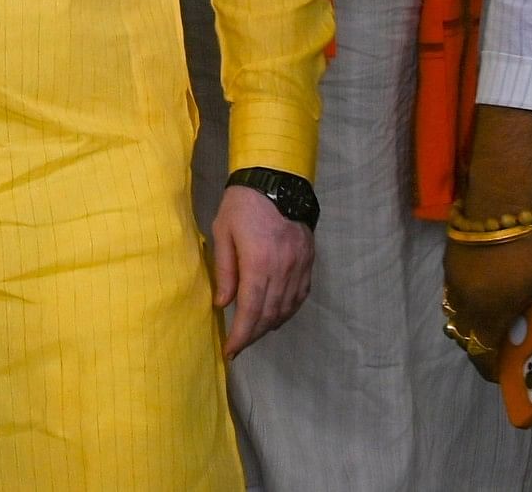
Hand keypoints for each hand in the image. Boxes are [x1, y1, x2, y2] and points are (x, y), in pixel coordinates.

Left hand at [211, 184, 313, 357]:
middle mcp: (284, 269)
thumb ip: (224, 271)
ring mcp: (300, 266)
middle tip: (238, 345)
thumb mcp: (223, 233)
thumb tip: (223, 304)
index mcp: (259, 262)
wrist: (276, 181)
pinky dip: (287, 310)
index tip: (230, 351)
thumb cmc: (242, 205)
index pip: (251, 309)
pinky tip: (275, 315)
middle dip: (253, 334)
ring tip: (252, 333)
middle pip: (270, 314)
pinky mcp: (309, 262)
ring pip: (287, 308)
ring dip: (269, 325)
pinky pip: (300, 296)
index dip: (241, 335)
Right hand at [443, 224, 531, 381]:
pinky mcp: (450, 263)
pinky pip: (454, 295)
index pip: (481, 355)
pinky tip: (487, 288)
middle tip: (505, 344)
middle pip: (465, 338)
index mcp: (488, 315)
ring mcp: (453, 282)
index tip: (506, 374)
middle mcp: (464, 304)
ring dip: (473, 323)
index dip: (492, 370)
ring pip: (456, 315)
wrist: (500, 202)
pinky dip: (468, 302)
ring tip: (496, 317)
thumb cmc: (531, 249)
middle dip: (482, 346)